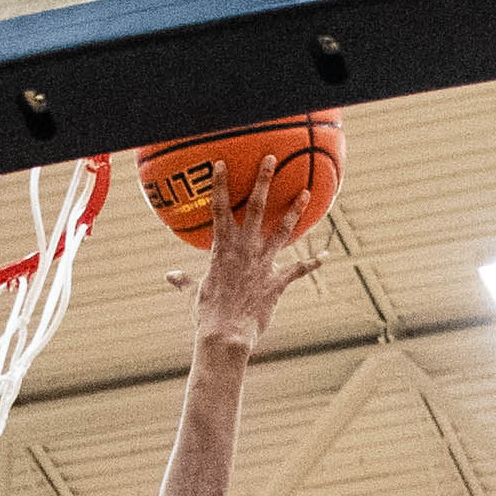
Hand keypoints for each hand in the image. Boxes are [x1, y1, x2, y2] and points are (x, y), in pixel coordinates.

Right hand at [171, 165, 327, 351]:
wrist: (226, 336)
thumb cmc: (206, 315)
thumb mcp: (193, 293)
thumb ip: (184, 281)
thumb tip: (169, 276)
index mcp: (221, 249)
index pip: (219, 210)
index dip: (220, 185)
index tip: (221, 163)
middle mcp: (244, 251)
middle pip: (256, 209)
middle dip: (263, 182)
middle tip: (272, 159)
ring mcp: (262, 265)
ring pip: (281, 231)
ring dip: (294, 211)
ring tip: (305, 192)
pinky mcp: (276, 283)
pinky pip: (298, 270)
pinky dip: (312, 263)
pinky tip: (325, 255)